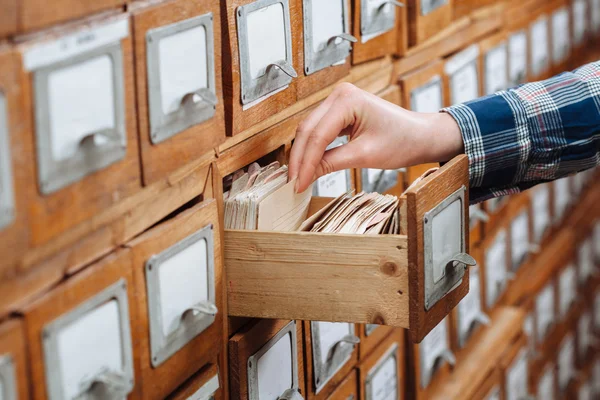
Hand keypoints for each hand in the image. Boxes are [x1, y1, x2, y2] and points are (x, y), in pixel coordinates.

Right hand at [289, 83, 464, 192]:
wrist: (420, 136)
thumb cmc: (402, 140)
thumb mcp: (365, 155)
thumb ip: (332, 163)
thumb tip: (307, 176)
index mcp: (347, 99)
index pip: (317, 135)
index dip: (306, 162)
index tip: (299, 183)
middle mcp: (339, 95)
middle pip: (307, 130)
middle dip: (300, 159)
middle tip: (293, 183)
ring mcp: (338, 102)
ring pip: (309, 130)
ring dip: (303, 154)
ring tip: (299, 177)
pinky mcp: (340, 112)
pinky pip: (319, 130)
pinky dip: (312, 149)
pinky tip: (309, 165)